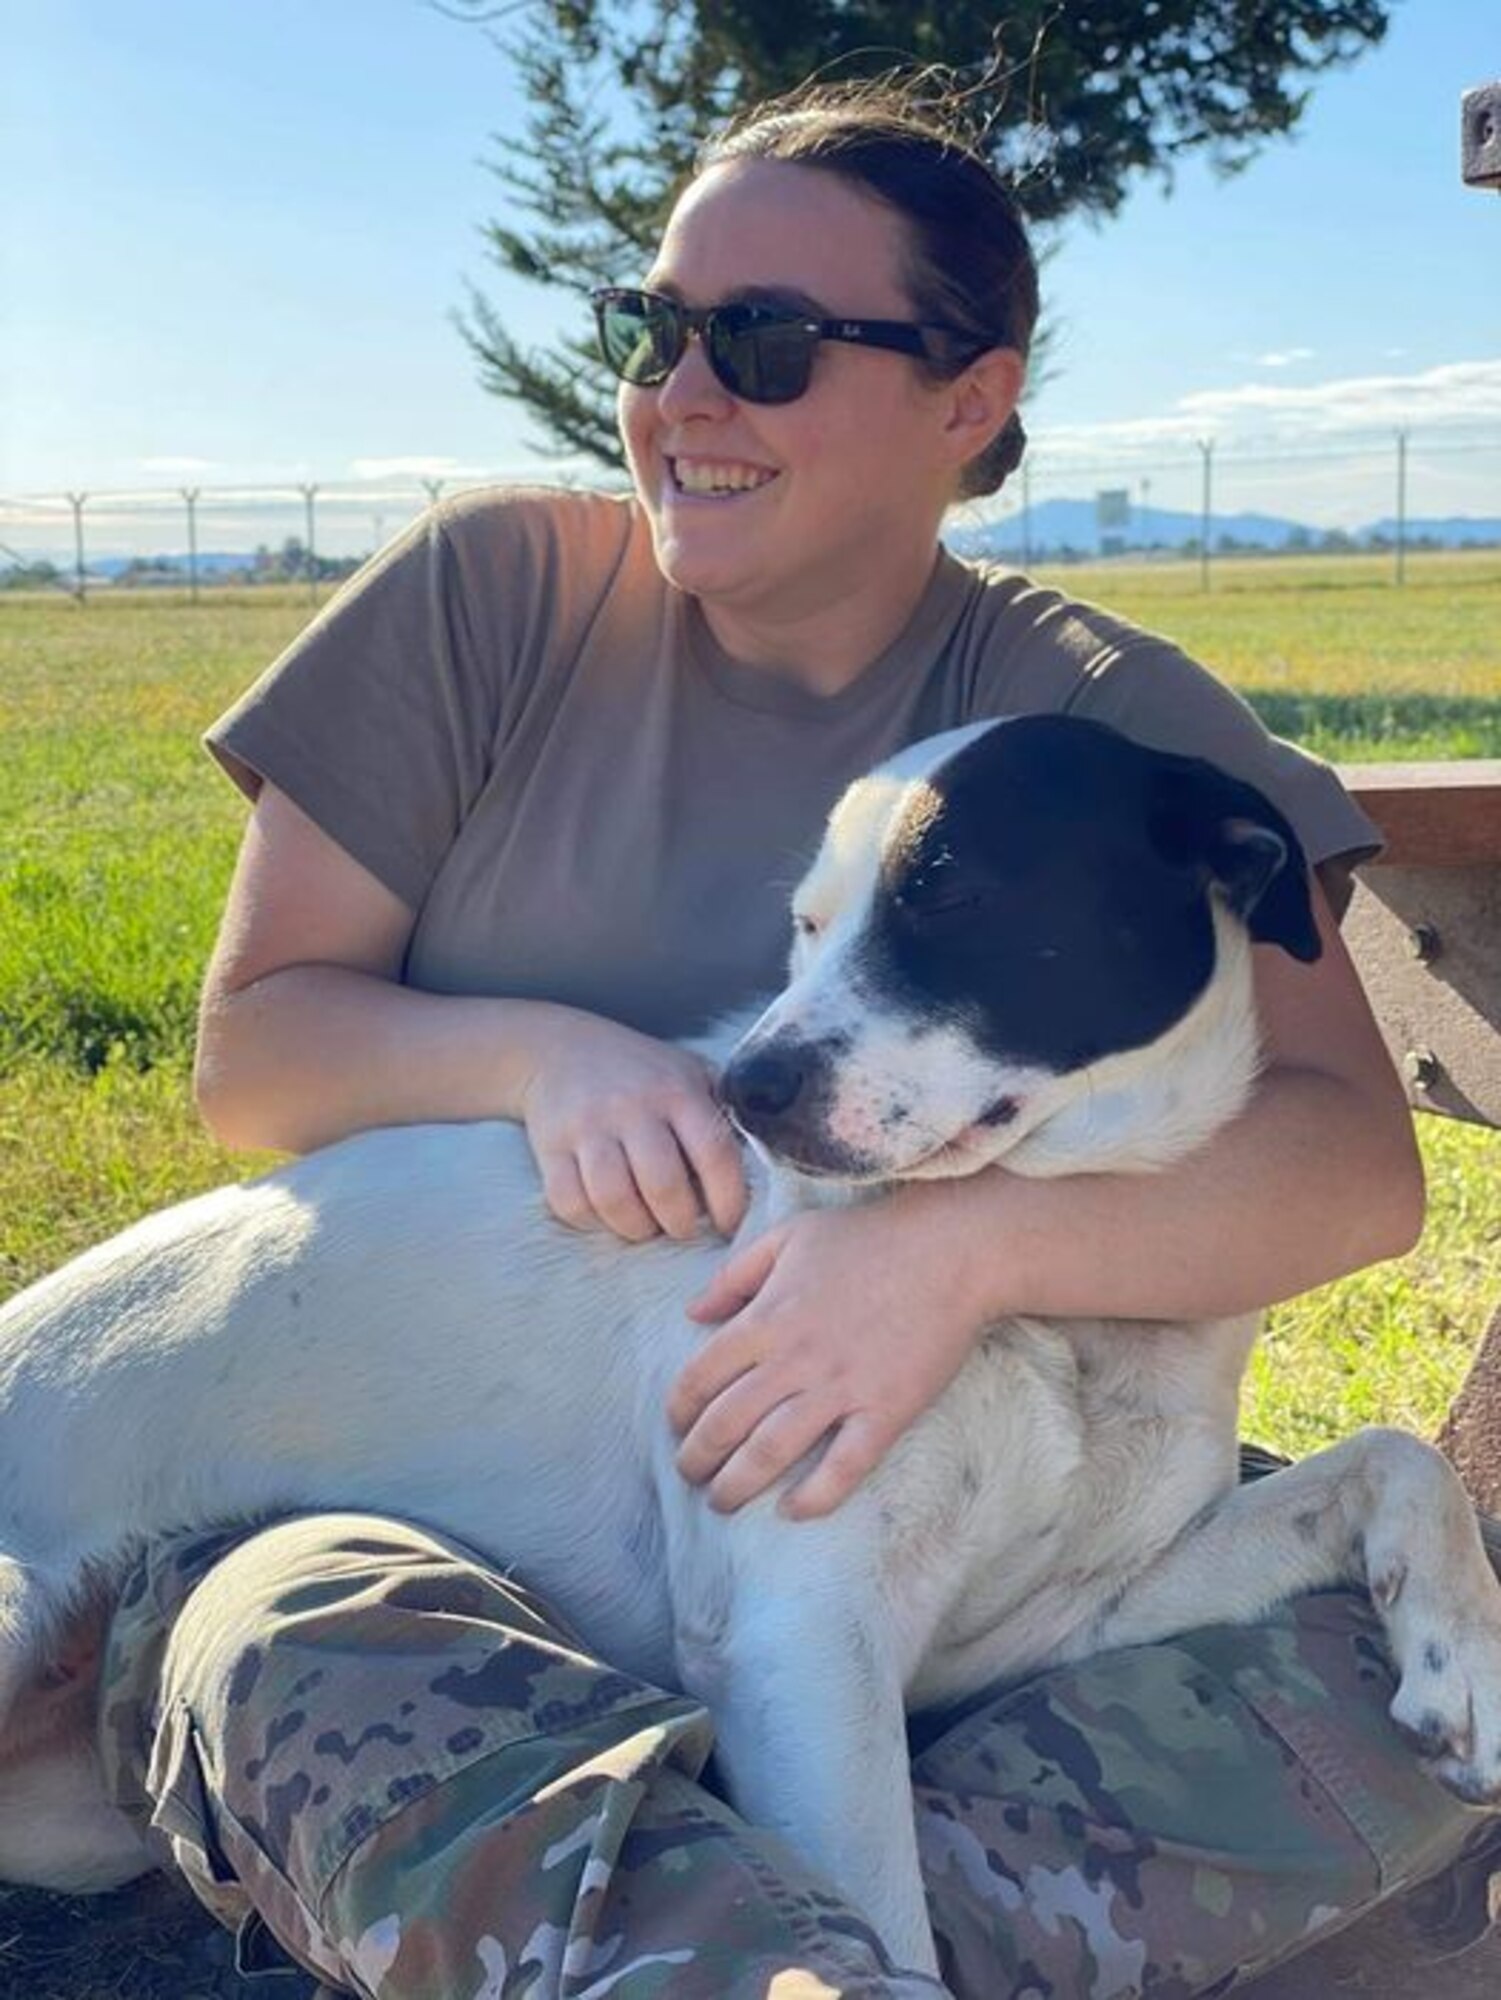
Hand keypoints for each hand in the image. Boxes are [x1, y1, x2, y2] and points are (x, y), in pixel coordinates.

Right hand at [518, 1013, 746, 1241]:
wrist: (559, 1048)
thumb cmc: (640, 1071)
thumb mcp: (690, 1073)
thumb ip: (720, 1113)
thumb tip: (757, 1168)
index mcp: (677, 1090)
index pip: (714, 1154)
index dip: (728, 1200)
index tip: (729, 1223)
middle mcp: (632, 1107)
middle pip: (663, 1186)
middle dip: (680, 1223)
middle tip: (683, 1228)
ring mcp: (588, 1127)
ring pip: (614, 1200)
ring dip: (636, 1228)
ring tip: (646, 1226)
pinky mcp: (550, 1146)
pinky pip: (569, 1202)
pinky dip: (591, 1221)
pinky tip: (606, 1213)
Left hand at [669, 1193, 989, 1517]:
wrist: (950, 1251)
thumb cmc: (869, 1239)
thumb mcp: (789, 1237)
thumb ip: (734, 1275)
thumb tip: (693, 1313)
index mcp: (766, 1317)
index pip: (701, 1376)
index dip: (679, 1411)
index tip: (676, 1428)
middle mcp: (794, 1358)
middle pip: (726, 1423)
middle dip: (697, 1458)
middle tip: (690, 1476)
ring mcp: (840, 1388)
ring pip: (771, 1451)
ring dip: (737, 1484)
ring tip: (723, 1503)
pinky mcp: (885, 1410)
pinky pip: (843, 1467)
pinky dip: (814, 1496)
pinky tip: (791, 1512)